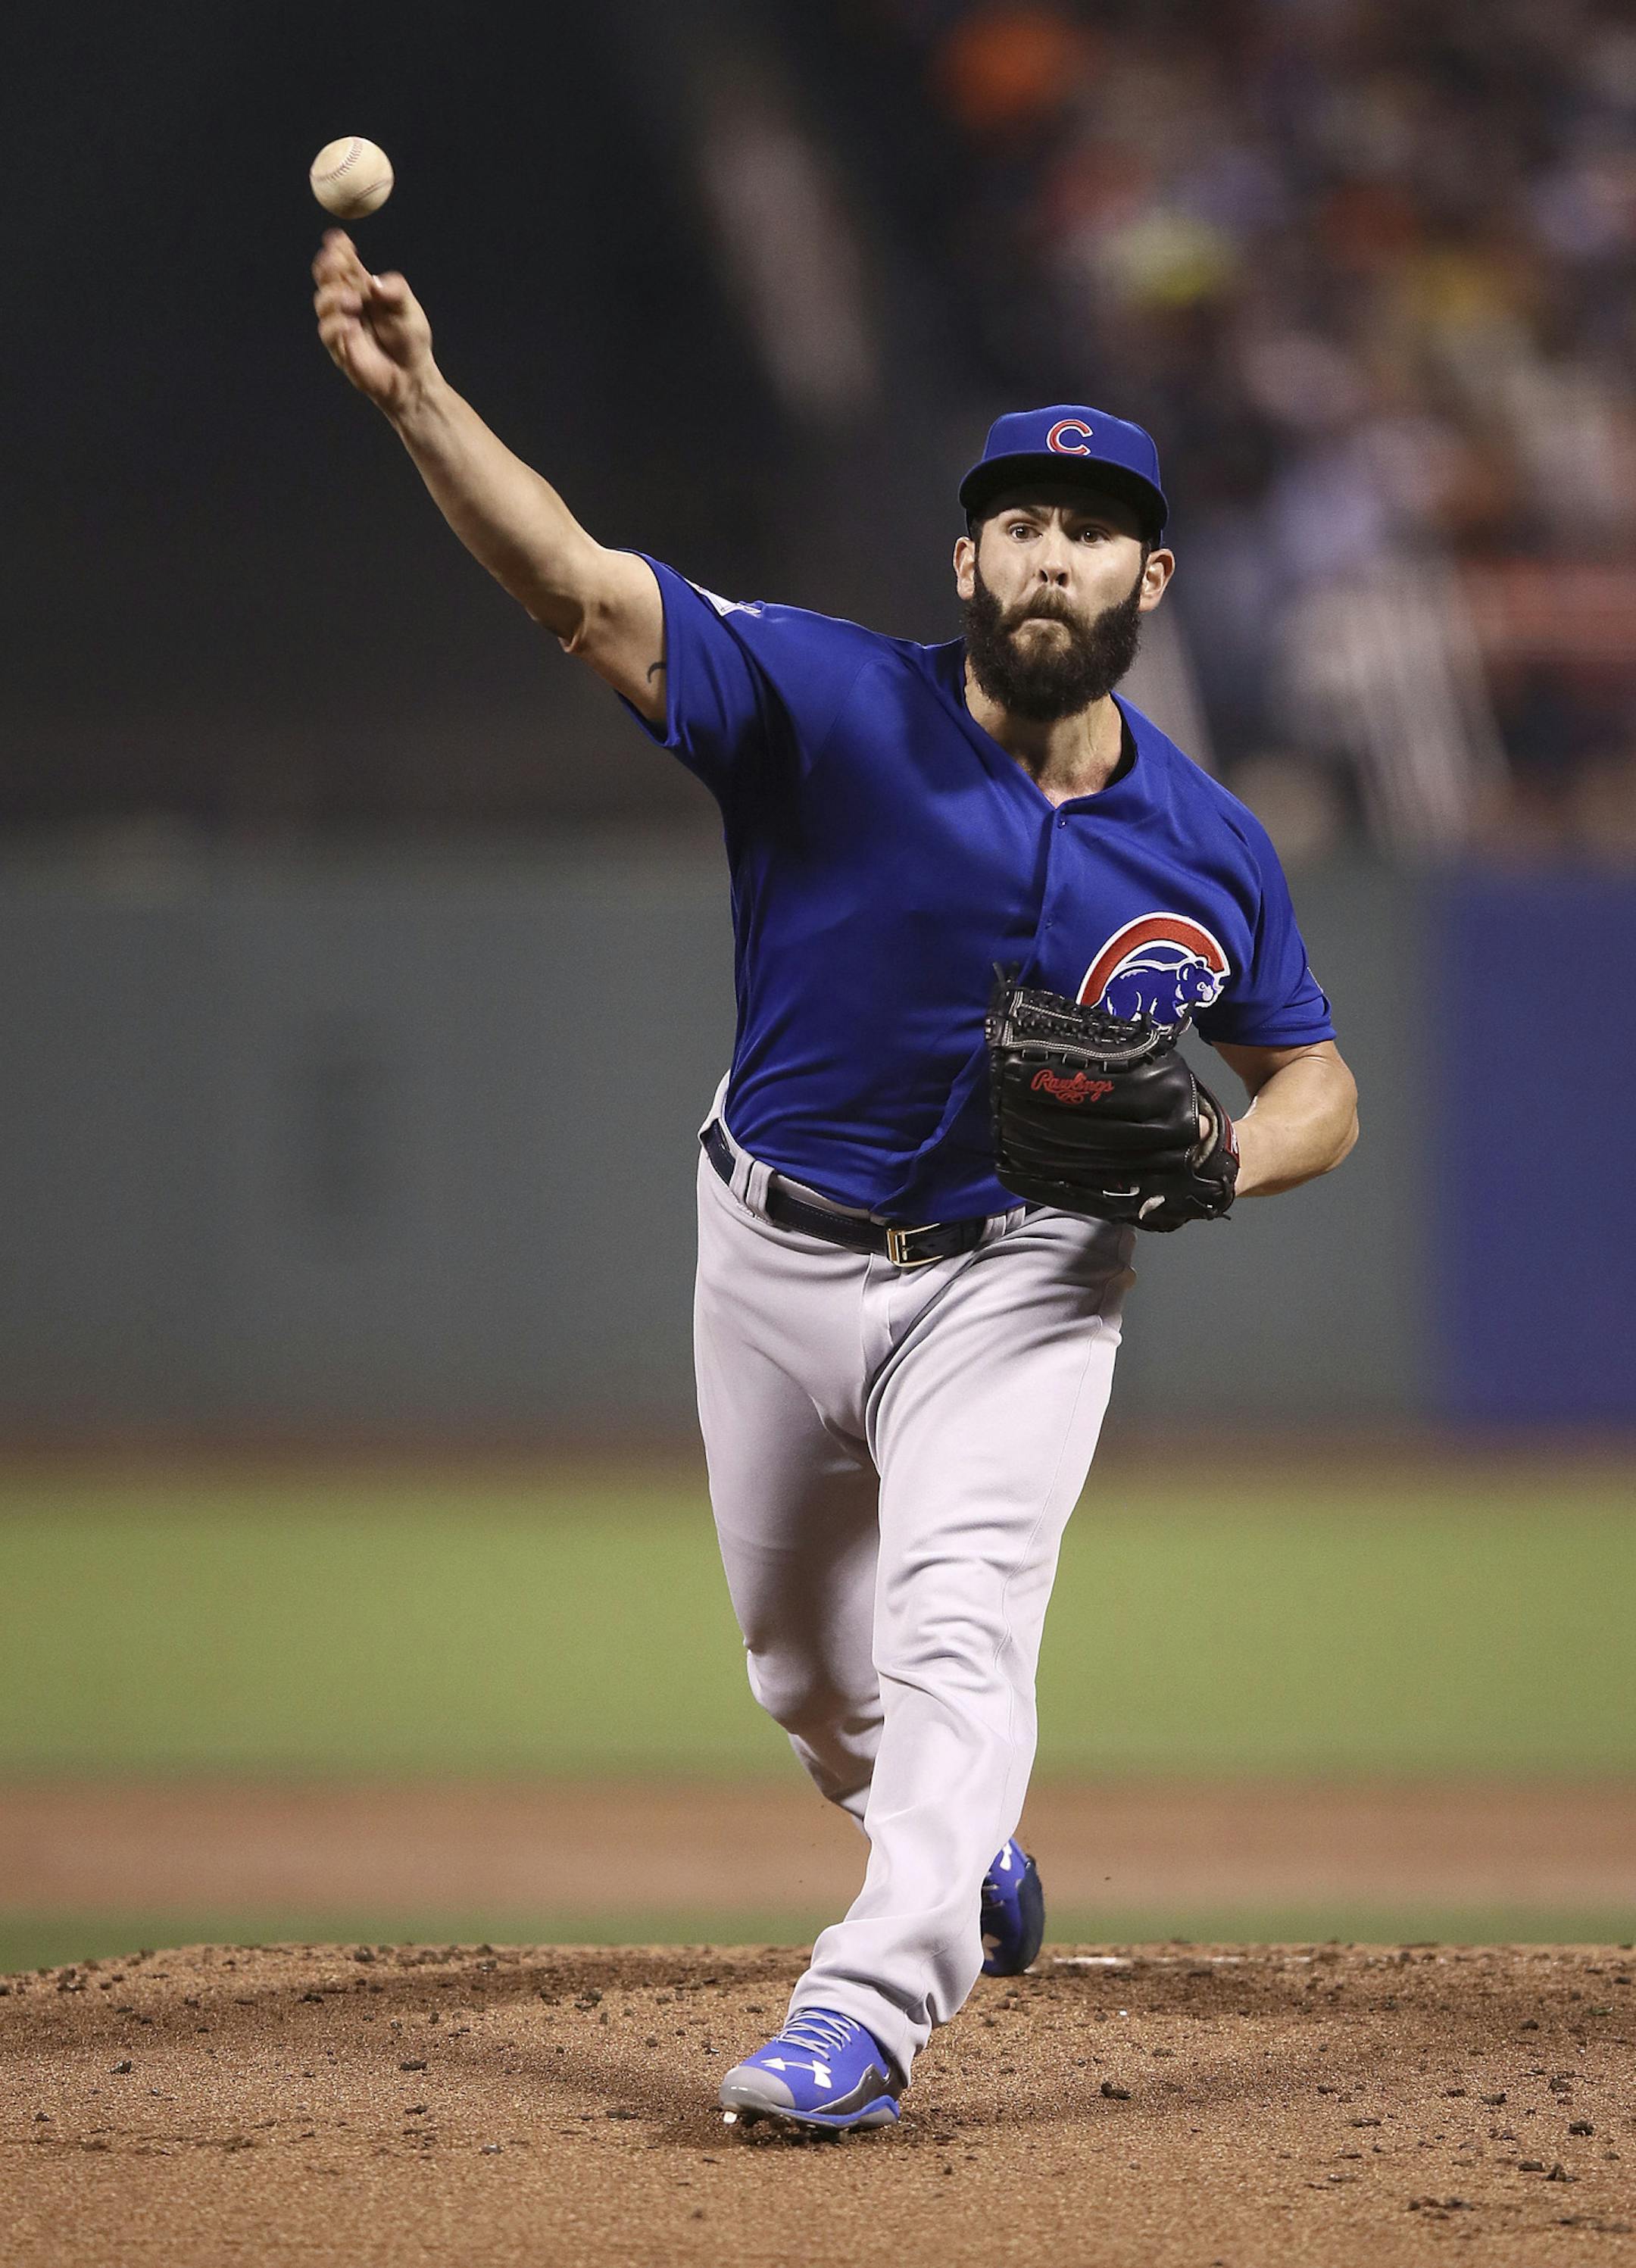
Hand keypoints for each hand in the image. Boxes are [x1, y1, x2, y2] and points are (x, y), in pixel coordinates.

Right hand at [312, 228, 434, 417]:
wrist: (413, 376)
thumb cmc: (410, 339)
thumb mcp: (409, 309)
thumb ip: (396, 291)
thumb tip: (375, 283)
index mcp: (363, 286)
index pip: (344, 261)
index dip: (338, 248)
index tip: (340, 240)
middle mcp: (348, 301)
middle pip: (326, 277)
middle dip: (328, 266)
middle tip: (339, 262)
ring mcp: (341, 324)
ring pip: (322, 303)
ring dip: (333, 296)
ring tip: (353, 300)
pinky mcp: (340, 348)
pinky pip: (328, 332)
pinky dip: (336, 324)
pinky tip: (350, 324)